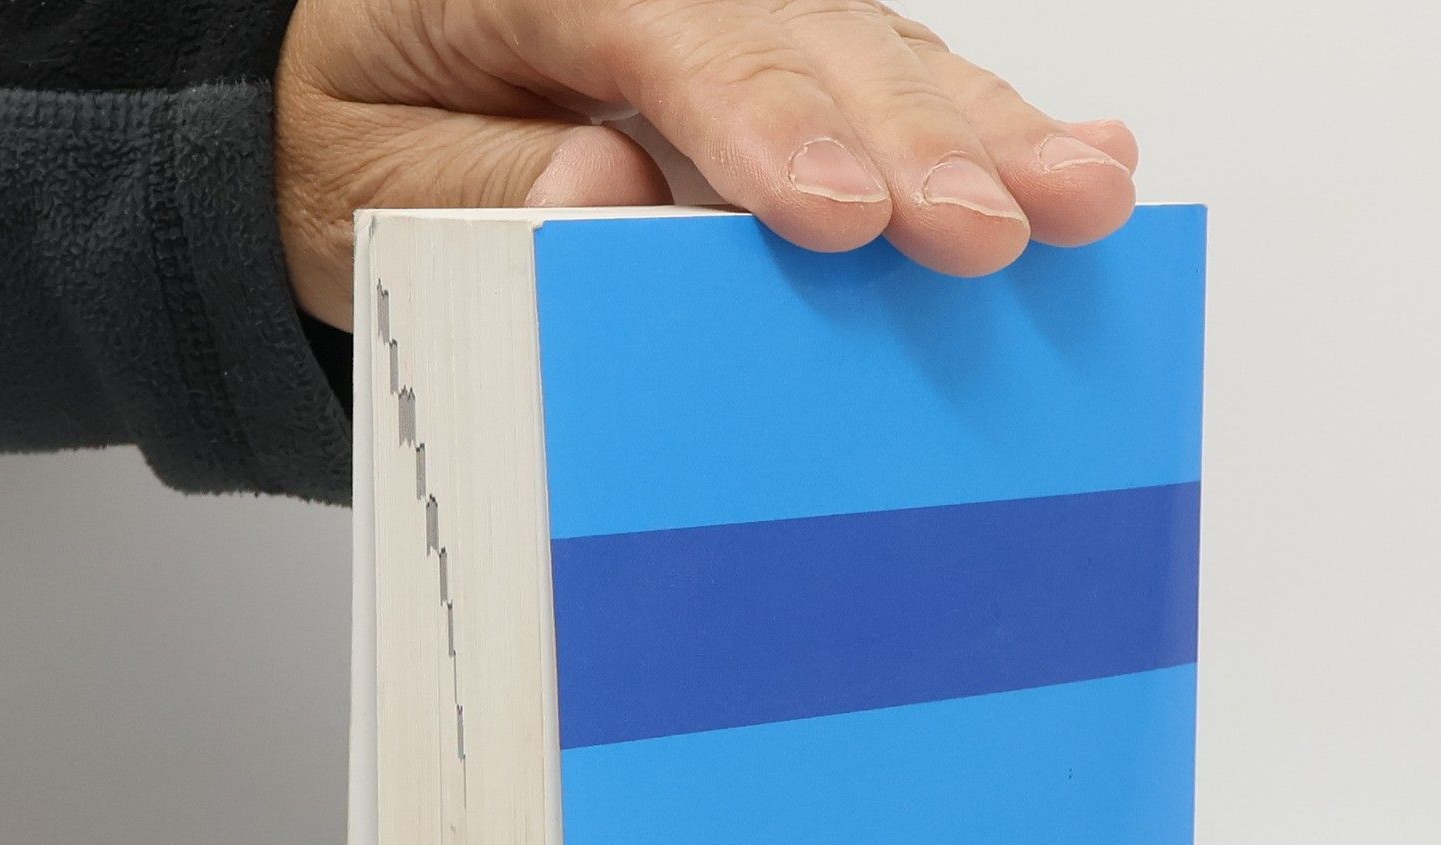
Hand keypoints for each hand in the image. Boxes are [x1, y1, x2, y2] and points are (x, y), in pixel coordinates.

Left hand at [275, 0, 1137, 327]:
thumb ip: (476, 185)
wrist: (358, 107)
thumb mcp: (364, 179)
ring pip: (868, 48)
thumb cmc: (359, 137)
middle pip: (798, 34)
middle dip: (905, 137)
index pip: (668, 28)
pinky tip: (1074, 152)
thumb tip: (611, 188)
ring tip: (1082, 194)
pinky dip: (974, 125)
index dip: (761, 120)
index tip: (836, 211)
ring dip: (979, 130)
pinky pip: (883, 79)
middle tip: (994, 226)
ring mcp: (727, 13)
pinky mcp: (779, 63)